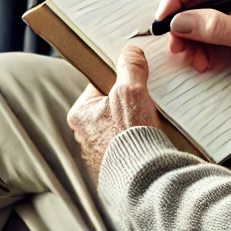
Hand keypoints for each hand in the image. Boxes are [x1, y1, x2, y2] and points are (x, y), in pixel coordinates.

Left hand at [66, 46, 161, 180]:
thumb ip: (130, 66)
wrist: (142, 177)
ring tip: (150, 119)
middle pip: (112, 102)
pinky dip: (138, 136)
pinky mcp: (115, 163)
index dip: (120, 77)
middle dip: (130, 99)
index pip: (100, 83)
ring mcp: (99, 151)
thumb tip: (130, 52)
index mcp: (80, 113)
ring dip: (136, 119)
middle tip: (146, 99)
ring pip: (120, 123)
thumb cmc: (129, 136)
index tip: (135, 77)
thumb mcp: (131, 90)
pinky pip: (127, 141)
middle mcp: (84, 134)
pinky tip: (150, 135)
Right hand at [157, 0, 230, 78]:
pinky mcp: (221, 18)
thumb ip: (216, 27)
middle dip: (180, 25)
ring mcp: (224, 1)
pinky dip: (196, 46)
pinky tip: (204, 60)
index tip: (164, 21)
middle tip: (177, 47)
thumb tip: (182, 22)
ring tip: (196, 59)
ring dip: (187, 40)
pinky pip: (198, 29)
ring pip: (189, 16)